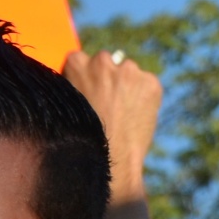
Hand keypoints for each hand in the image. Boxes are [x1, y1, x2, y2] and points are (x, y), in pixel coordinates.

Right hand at [64, 47, 162, 197]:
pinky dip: (144, 96)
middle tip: (108, 103)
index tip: (87, 91)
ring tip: (123, 113)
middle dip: (108, 78)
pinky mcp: (151, 82)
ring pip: (129, 72)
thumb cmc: (82, 138)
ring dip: (128, 85)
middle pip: (106, 62)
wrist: (110, 158)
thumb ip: (74, 87)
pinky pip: (147, 85)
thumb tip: (82, 81)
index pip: (80, 60)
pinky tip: (136, 116)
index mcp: (77, 64)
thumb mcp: (67, 106)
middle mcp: (102, 61)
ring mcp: (129, 70)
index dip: (84, 77)